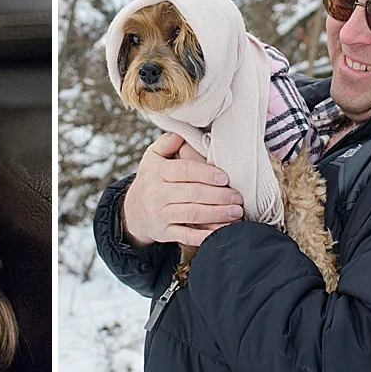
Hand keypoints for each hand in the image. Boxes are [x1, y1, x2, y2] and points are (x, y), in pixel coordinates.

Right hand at [122, 133, 242, 248]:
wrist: (132, 212)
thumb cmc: (151, 180)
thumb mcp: (152, 158)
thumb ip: (167, 143)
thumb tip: (181, 135)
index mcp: (156, 172)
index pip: (184, 170)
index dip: (206, 174)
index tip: (225, 178)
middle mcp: (156, 193)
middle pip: (192, 193)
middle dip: (218, 196)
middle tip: (238, 197)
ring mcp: (160, 214)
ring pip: (192, 214)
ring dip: (217, 214)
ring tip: (235, 212)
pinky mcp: (164, 232)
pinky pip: (186, 235)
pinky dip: (204, 236)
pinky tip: (220, 232)